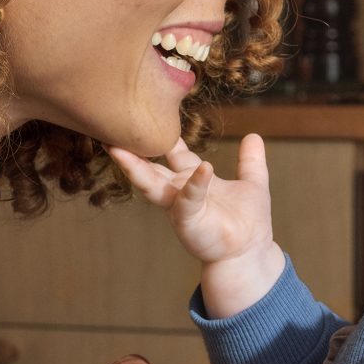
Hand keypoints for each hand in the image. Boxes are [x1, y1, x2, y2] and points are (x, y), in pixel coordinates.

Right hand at [109, 135, 282, 309]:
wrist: (250, 252)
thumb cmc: (248, 222)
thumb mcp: (253, 183)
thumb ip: (250, 161)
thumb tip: (254, 136)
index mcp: (192, 179)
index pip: (174, 152)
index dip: (163, 135)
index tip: (149, 112)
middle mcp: (179, 191)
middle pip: (149, 167)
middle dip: (130, 152)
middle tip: (109, 132)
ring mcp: (180, 206)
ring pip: (152, 184)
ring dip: (134, 168)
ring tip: (118, 150)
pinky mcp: (189, 221)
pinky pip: (189, 199)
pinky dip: (195, 184)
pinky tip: (204, 168)